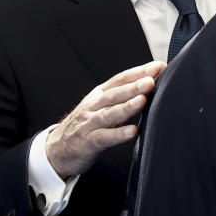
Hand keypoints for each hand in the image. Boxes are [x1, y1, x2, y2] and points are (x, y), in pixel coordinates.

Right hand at [46, 61, 164, 178]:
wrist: (57, 148)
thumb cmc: (86, 125)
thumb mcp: (102, 107)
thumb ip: (123, 98)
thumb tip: (151, 84)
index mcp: (100, 95)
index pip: (121, 79)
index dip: (139, 72)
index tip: (158, 67)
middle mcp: (94, 106)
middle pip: (115, 93)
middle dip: (134, 86)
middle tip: (151, 80)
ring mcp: (89, 123)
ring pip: (109, 113)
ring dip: (127, 106)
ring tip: (142, 101)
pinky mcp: (87, 142)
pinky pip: (104, 137)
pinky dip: (118, 134)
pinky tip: (131, 131)